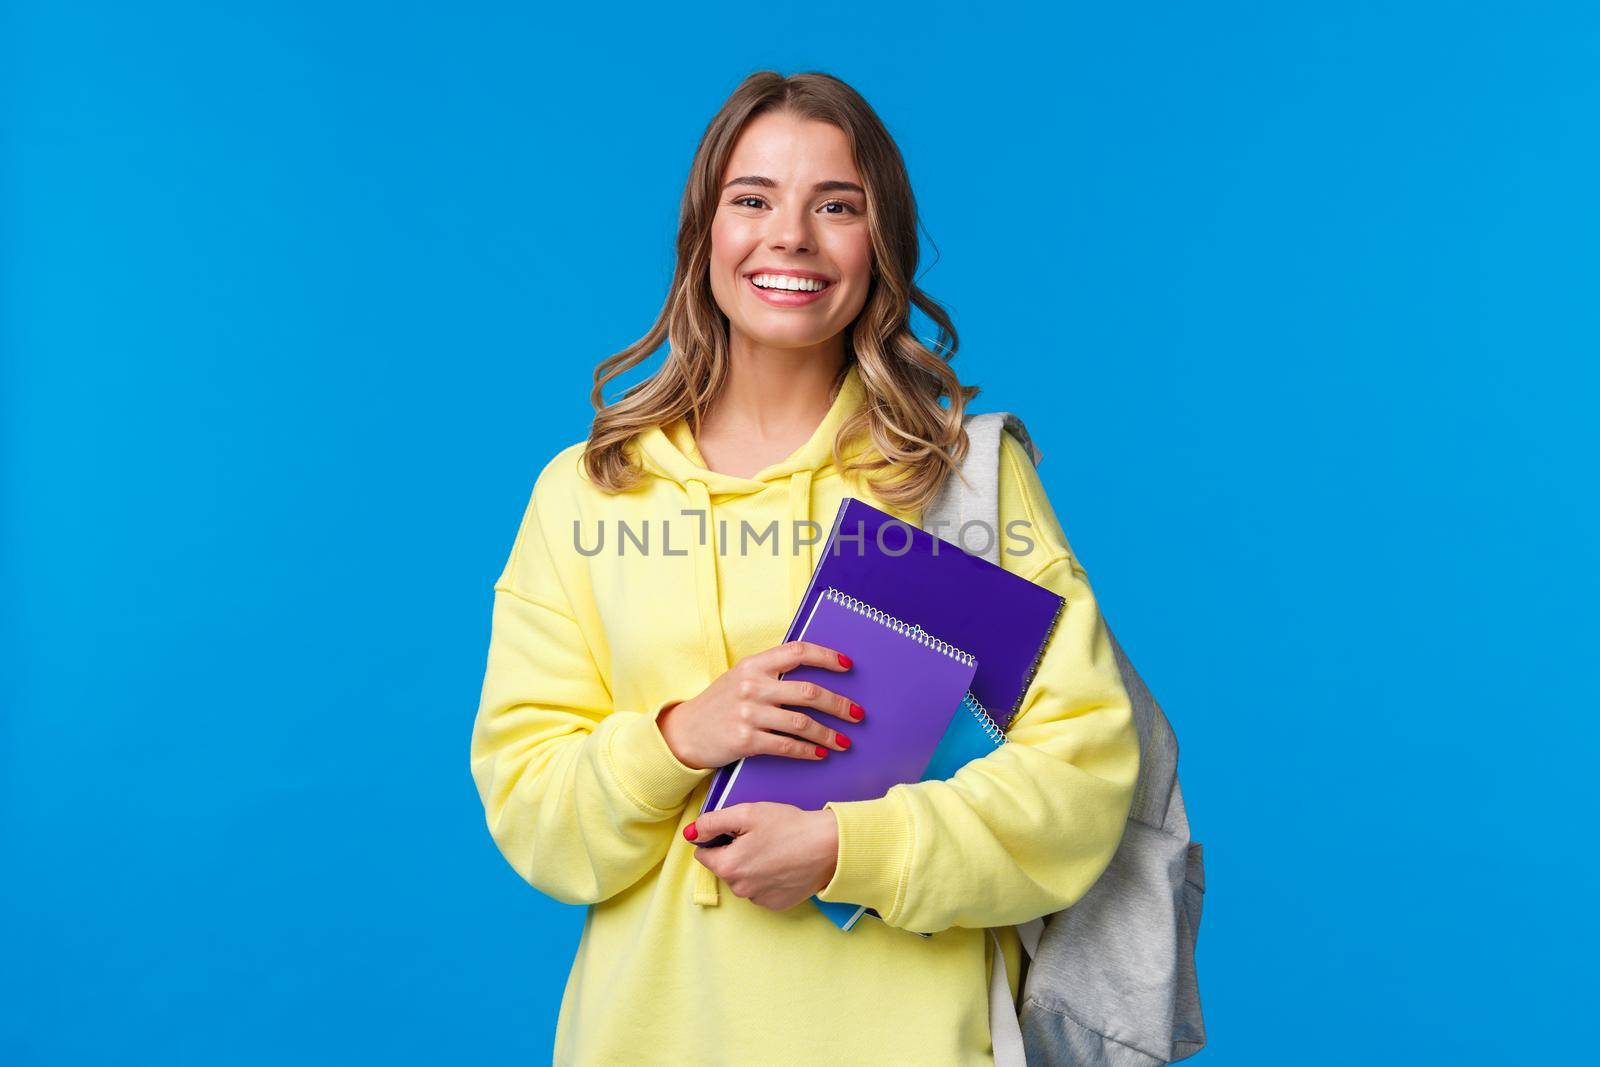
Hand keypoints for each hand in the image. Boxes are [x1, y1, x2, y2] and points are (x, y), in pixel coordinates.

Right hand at [656, 640, 865, 770]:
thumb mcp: (740, 677)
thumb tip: (813, 672)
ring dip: (829, 734)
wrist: (685, 733)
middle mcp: (752, 685)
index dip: (826, 657)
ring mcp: (748, 713)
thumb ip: (770, 672)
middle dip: (840, 704)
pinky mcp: (746, 740)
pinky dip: (808, 750)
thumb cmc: (719, 704)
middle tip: (858, 714)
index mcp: (753, 664)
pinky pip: (786, 746)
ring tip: (845, 741)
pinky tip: (821, 753)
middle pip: (809, 692)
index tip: (848, 666)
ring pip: (802, 723)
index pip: (797, 652)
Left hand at [686, 803, 839, 910]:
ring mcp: (758, 899)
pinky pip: (760, 890)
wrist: (829, 846)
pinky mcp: (776, 904)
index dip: (717, 838)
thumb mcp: (747, 813)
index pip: (704, 854)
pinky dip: (766, 878)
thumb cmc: (790, 826)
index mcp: (728, 866)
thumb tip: (692, 833)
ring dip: (751, 866)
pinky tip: (782, 864)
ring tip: (774, 849)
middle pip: (724, 868)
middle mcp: (740, 889)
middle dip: (735, 852)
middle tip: (759, 836)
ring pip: (743, 880)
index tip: (737, 830)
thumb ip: (713, 822)